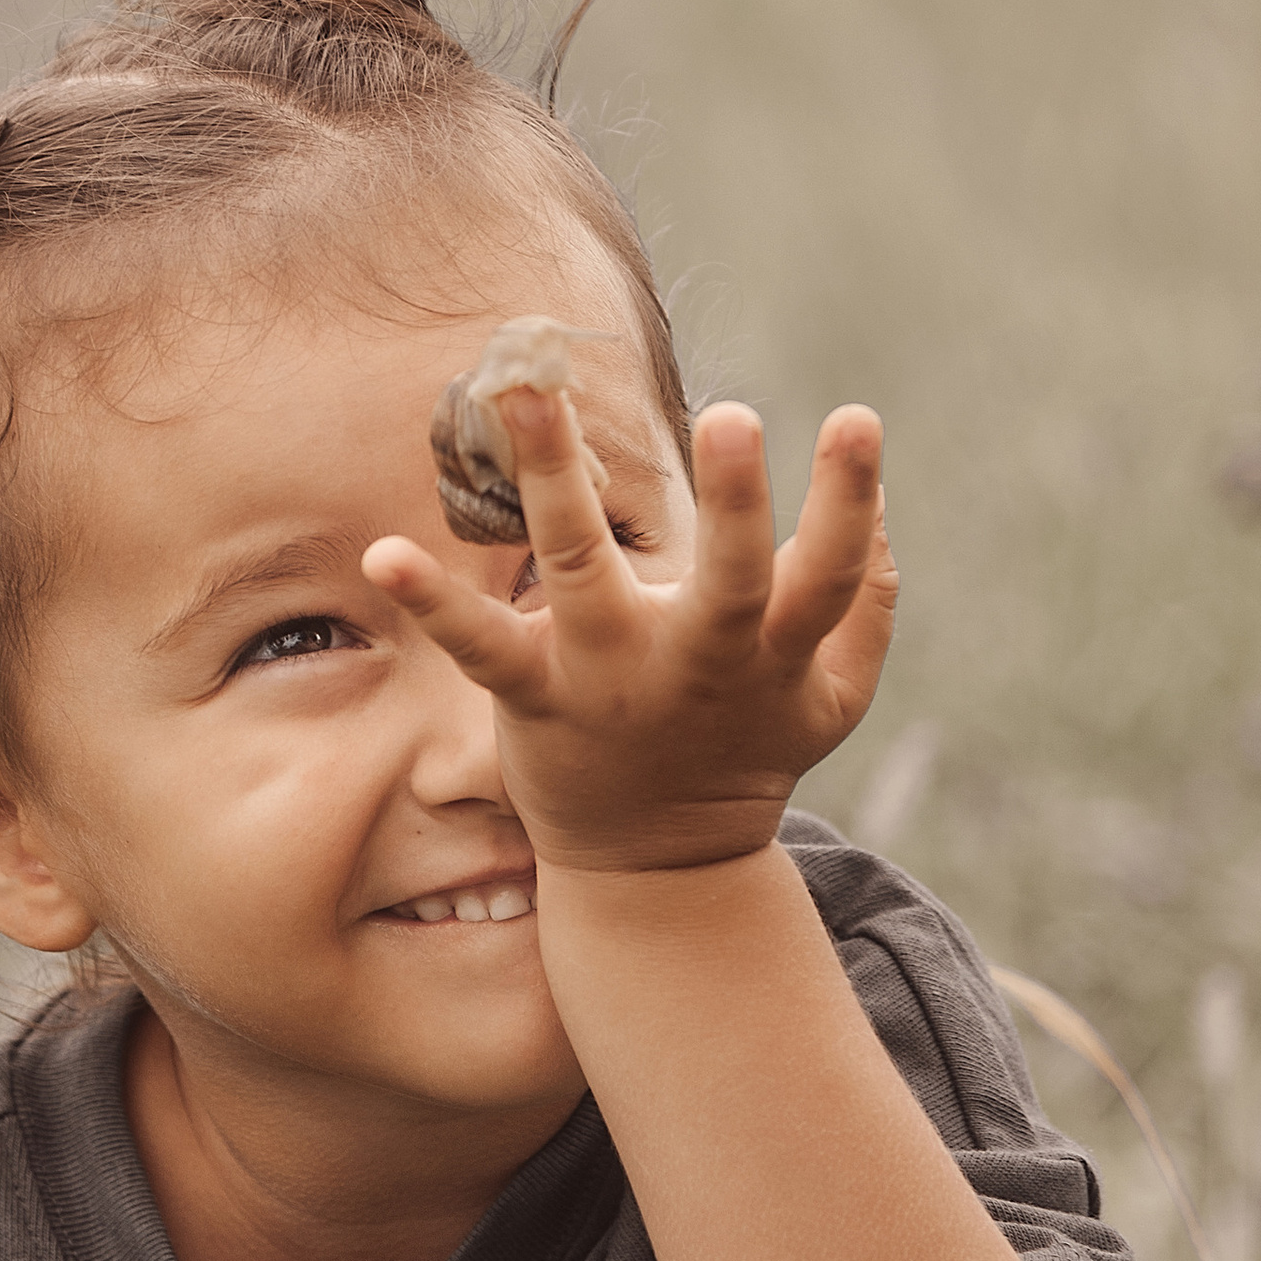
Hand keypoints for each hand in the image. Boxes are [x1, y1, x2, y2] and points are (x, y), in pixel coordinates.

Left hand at [362, 391, 896, 871]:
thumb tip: (876, 500)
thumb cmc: (749, 747)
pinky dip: (432, 602)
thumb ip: (866, 601)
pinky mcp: (535, 696)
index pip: (830, 574)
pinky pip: (480, 645)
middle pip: (730, 579)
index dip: (849, 499)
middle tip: (736, 414)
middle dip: (737, 502)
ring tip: (525, 391)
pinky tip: (384, 553)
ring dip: (554, 478)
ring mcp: (611, 679)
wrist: (662, 870)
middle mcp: (698, 663)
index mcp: (775, 655)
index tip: (858, 415)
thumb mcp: (831, 694)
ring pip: (584, 572)